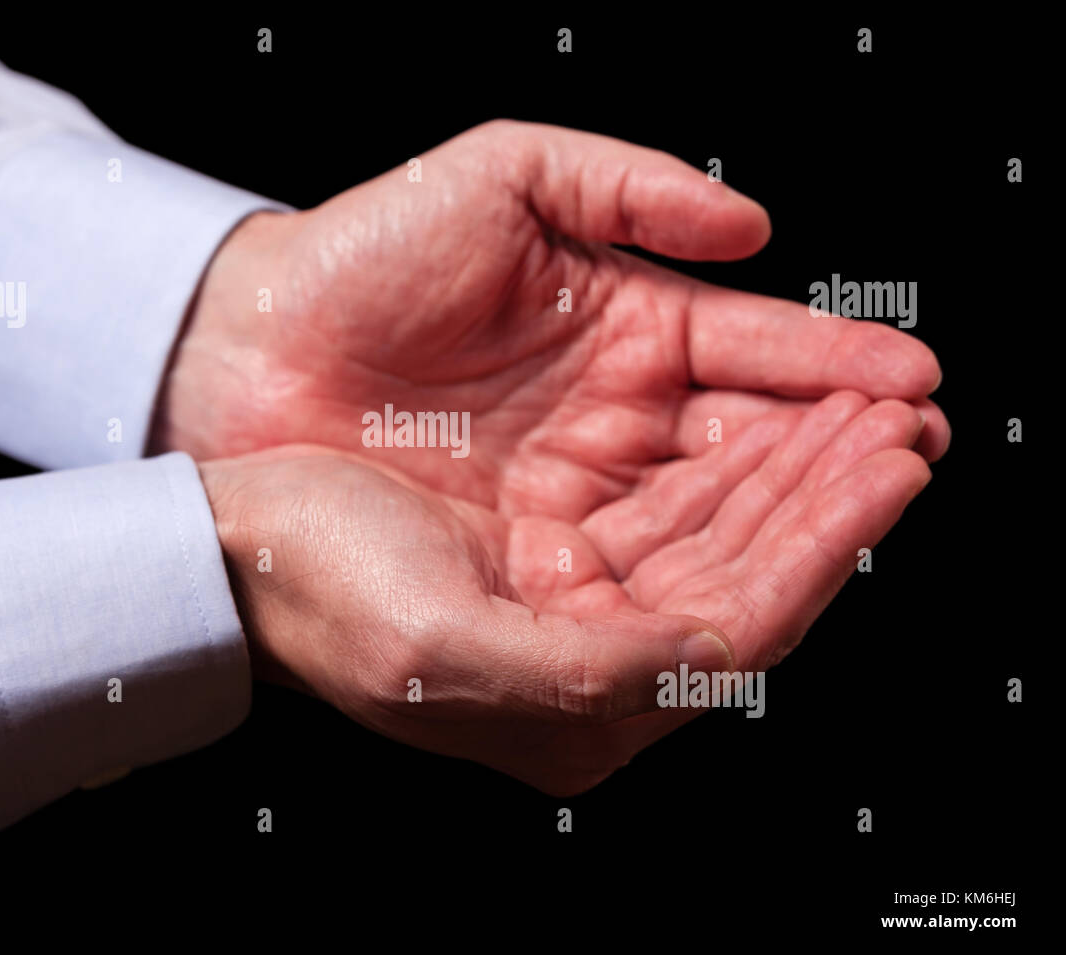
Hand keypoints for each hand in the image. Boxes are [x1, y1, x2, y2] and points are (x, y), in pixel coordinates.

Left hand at [154, 120, 947, 562]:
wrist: (248, 349)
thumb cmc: (362, 253)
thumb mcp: (502, 177)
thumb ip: (628, 184)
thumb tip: (751, 224)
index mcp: (624, 329)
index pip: (752, 352)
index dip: (831, 366)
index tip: (908, 380)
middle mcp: (613, 420)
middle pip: (750, 440)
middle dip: (836, 445)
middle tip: (913, 447)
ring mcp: (576, 493)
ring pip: (711, 510)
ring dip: (794, 506)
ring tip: (876, 494)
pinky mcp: (531, 558)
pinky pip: (640, 571)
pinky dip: (710, 566)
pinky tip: (772, 558)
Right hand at [201, 424, 928, 795]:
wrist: (239, 542)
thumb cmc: (317, 591)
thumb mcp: (437, 648)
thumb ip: (582, 674)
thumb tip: (711, 659)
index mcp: (570, 709)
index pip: (737, 632)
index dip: (822, 551)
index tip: (887, 473)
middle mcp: (590, 667)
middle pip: (746, 581)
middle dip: (826, 503)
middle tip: (900, 426)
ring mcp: (579, 608)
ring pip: (719, 539)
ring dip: (791, 475)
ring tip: (861, 412)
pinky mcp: (560, 555)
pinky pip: (674, 511)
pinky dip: (731, 465)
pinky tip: (769, 421)